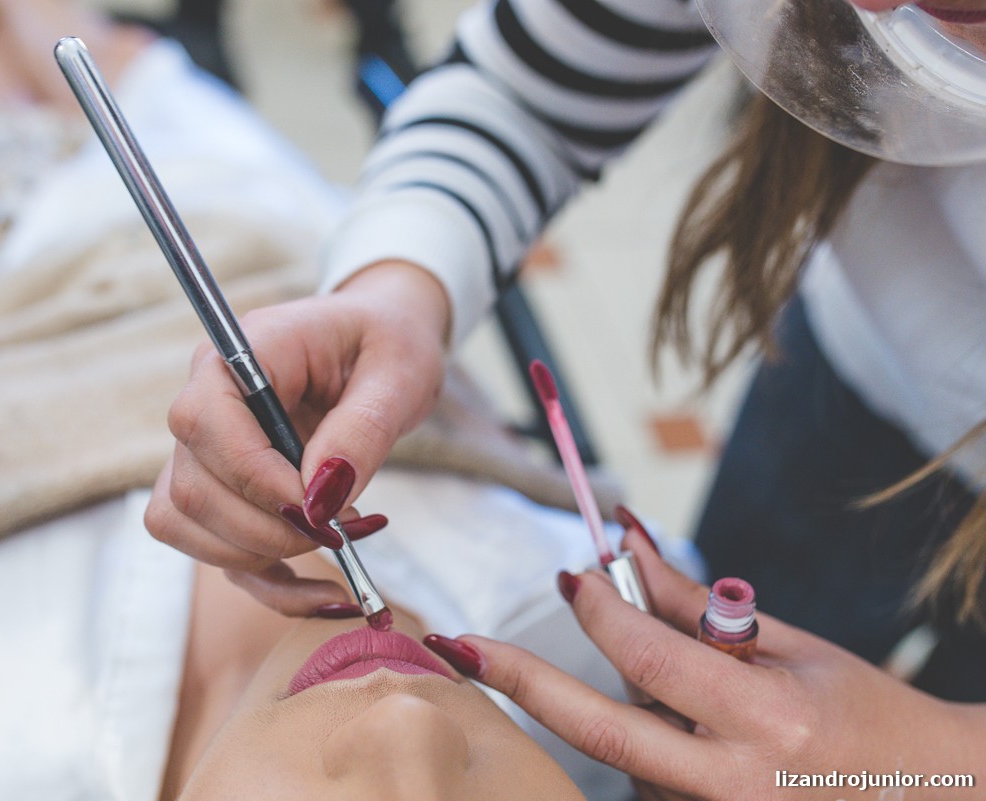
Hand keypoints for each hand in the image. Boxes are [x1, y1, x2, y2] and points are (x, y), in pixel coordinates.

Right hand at [145, 261, 450, 614]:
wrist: (383, 342)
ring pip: (185, 523)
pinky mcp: (224, 486)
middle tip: (341, 532)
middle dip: (266, 530)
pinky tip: (325, 592)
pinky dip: (267, 583)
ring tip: (338, 544)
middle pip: (190, 487)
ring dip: (259, 557)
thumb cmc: (389, 342)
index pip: (203, 423)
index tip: (321, 508)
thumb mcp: (398, 374)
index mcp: (242, 352)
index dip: (254, 480)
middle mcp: (207, 398)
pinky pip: (215, 549)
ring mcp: (207, 446)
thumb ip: (362, 429)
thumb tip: (319, 498)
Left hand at [425, 519, 983, 799]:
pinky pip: (648, 778)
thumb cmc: (865, 711)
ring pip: (625, 750)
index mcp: (767, 720)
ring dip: (623, 705)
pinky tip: (694, 730)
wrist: (931, 796)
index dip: (601, 608)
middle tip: (457, 644)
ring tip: (692, 692)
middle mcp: (734, 782)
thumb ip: (697, 609)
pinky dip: (649, 740)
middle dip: (520, 682)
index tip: (572, 573)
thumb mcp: (792, 647)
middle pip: (599, 729)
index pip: (650, 656)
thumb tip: (625, 547)